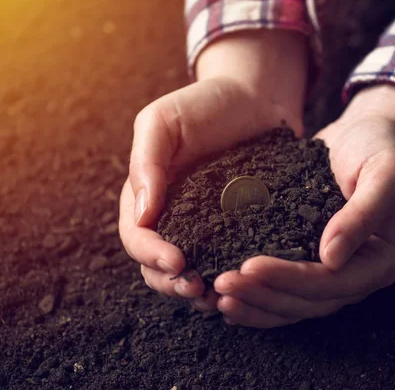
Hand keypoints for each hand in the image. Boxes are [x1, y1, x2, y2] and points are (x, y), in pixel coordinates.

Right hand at [119, 30, 307, 308]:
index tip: (177, 261)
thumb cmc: (206, 104)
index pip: (137, 236)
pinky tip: (243, 285)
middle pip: (158, 266)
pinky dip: (229, 278)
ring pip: (191, 272)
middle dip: (172, 282)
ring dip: (198, 291)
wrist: (257, 98)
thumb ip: (146, 162)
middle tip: (197, 288)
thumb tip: (142, 214)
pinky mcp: (237, 230)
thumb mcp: (164, 121)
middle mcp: (173, 218)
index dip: (151, 254)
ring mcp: (206, 228)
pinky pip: (227, 262)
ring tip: (218, 297)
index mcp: (148, 196)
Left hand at [213, 85, 394, 327]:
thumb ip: (364, 213)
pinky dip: (255, 294)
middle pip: (306, 301)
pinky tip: (225, 297)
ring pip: (290, 303)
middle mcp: (355, 273)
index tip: (250, 266)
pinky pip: (281, 287)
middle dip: (263, 295)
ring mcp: (330, 271)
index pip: (331, 282)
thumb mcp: (384, 174)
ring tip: (217, 297)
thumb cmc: (382, 149)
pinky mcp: (308, 260)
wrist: (367, 134)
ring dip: (254, 303)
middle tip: (223, 283)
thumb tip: (331, 257)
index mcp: (380, 260)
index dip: (289, 279)